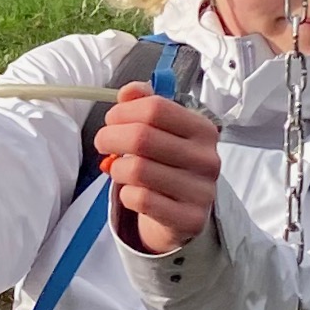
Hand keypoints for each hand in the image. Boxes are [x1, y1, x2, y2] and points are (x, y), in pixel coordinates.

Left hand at [94, 84, 221, 255]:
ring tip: (118, 169)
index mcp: (203, 129)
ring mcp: (201, 191)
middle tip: (102, 142)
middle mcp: (207, 159)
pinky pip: (142, 200)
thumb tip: (128, 91)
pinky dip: (126, 195)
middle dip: (110, 137)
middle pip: (142, 137)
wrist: (186, 212)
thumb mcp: (163, 131)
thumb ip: (145, 104)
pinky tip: (131, 192)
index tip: (111, 119)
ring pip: (137, 170)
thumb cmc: (169, 164)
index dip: (124, 111)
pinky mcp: (190, 218)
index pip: (156, 108)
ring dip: (117, 169)